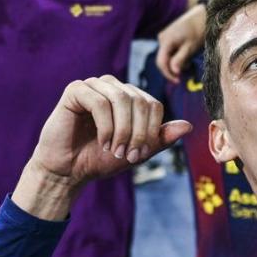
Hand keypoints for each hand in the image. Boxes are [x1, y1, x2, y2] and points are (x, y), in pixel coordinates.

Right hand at [15, 76, 190, 218]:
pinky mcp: (76, 90)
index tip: (139, 155)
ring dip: (122, 130)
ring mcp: (94, 86)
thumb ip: (159, 139)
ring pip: (122, 100)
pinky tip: (103, 142)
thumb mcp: (136, 152)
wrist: (68, 170)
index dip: (151, 131)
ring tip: (114, 150)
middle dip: (137, 133)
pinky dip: (106, 126)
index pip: (153, 105)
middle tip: (127, 156)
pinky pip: (100, 102)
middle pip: (140, 102)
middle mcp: (113, 87)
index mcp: (129, 98)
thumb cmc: (99, 159)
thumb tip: (189, 126)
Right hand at [155, 4, 208, 84]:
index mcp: (165, 40)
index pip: (161, 63)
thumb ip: (180, 59)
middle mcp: (162, 38)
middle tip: (189, 69)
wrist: (202, 16)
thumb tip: (174, 72)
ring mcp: (164, 37)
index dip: (168, 74)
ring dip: (177, 62)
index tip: (178, 81)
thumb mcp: (190, 47)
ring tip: (190, 58)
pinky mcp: (168, 37)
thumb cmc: (198, 31)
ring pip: (167, 56)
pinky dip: (178, 55)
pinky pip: (170, 51)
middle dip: (174, 68)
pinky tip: (187, 52)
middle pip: (164, 60)